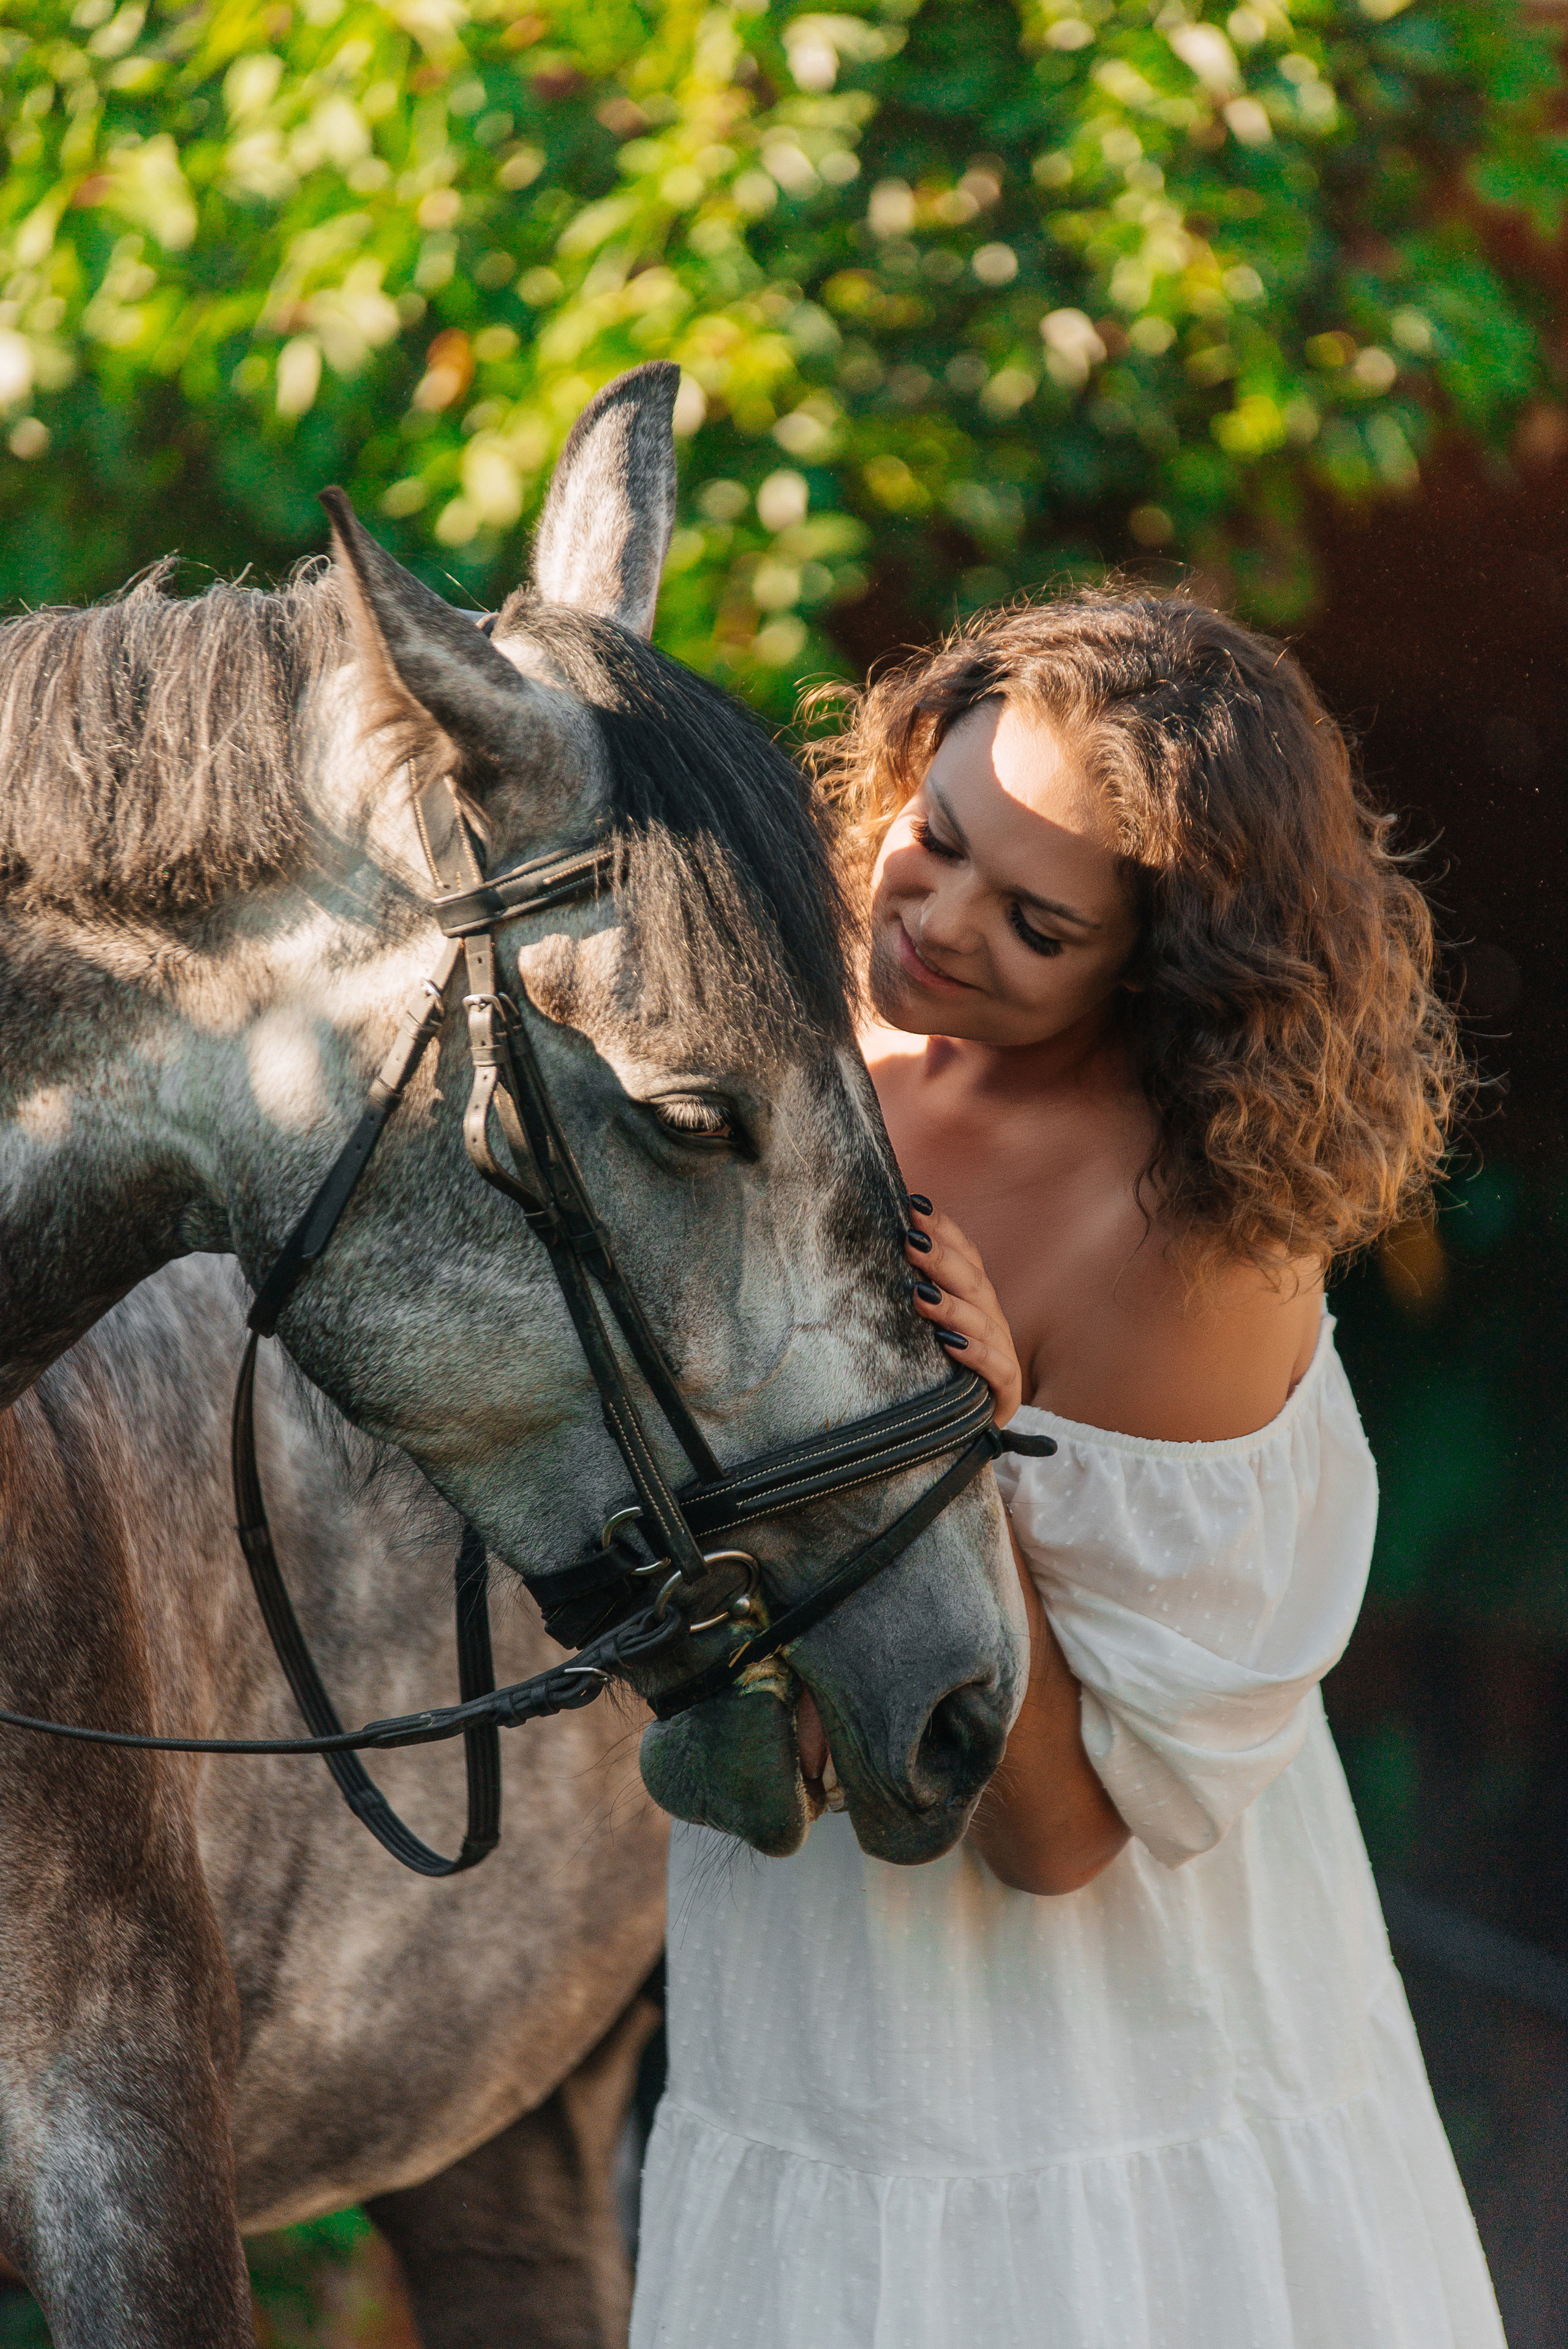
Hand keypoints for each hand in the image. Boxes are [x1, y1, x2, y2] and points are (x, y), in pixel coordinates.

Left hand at [903, 1196, 1023, 1424]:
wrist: (957, 1430)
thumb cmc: (933, 1369)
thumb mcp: (918, 1326)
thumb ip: (914, 1287)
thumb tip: (882, 1242)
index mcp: (973, 1297)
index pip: (965, 1254)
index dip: (943, 1230)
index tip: (913, 1206)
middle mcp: (990, 1319)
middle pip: (971, 1282)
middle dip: (941, 1259)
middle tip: (910, 1240)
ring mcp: (1001, 1353)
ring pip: (982, 1322)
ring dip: (952, 1307)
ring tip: (920, 1295)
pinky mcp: (1005, 1391)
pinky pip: (997, 1370)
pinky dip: (976, 1354)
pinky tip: (951, 1343)